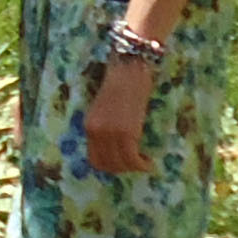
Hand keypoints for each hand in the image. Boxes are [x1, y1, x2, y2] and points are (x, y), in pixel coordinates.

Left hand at [83, 48, 155, 174]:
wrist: (130, 68)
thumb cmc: (120, 84)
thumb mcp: (104, 109)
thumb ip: (105, 127)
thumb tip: (115, 147)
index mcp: (88, 126)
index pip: (94, 159)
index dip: (109, 166)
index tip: (122, 163)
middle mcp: (96, 133)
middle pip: (107, 165)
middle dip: (122, 169)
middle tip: (135, 164)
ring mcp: (111, 134)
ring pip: (121, 164)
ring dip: (134, 168)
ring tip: (144, 162)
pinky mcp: (127, 133)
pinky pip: (133, 159)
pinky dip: (142, 165)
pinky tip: (148, 162)